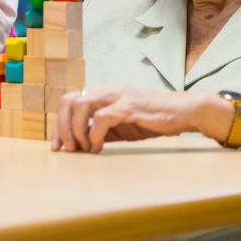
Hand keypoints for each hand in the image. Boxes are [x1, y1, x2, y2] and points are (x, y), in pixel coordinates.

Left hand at [52, 85, 211, 153]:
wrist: (184, 112)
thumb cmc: (152, 120)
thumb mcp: (121, 126)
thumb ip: (100, 131)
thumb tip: (79, 145)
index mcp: (102, 93)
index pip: (69, 102)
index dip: (59, 124)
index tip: (57, 146)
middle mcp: (106, 91)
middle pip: (69, 101)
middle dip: (62, 127)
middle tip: (66, 149)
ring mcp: (117, 96)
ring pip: (81, 106)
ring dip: (76, 130)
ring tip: (82, 149)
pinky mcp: (129, 106)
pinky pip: (102, 118)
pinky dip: (95, 134)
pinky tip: (98, 147)